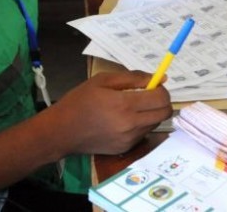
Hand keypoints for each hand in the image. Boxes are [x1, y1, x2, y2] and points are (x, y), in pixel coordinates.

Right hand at [51, 71, 170, 154]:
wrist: (62, 131)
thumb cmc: (80, 101)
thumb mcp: (103, 80)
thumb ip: (133, 77)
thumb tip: (160, 78)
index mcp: (125, 104)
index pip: (161, 98)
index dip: (162, 89)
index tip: (153, 85)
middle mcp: (131, 124)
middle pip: (164, 113)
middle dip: (161, 101)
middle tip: (148, 95)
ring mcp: (129, 139)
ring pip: (156, 123)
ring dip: (151, 113)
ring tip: (132, 107)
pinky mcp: (126, 148)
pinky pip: (143, 133)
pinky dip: (141, 124)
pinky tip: (123, 120)